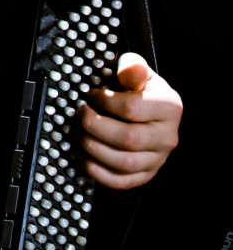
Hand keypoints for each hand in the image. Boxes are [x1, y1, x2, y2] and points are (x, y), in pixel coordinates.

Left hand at [78, 52, 182, 189]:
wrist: (150, 113)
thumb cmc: (139, 91)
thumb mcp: (138, 73)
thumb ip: (133, 67)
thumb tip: (129, 69)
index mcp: (169, 108)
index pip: (131, 108)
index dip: (103, 101)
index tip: (90, 95)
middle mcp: (167, 136)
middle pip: (128, 138)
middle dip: (95, 127)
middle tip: (80, 115)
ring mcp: (158, 159)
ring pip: (124, 162)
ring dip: (93, 149)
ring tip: (79, 134)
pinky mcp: (145, 175)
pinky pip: (121, 181)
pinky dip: (97, 171)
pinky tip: (85, 155)